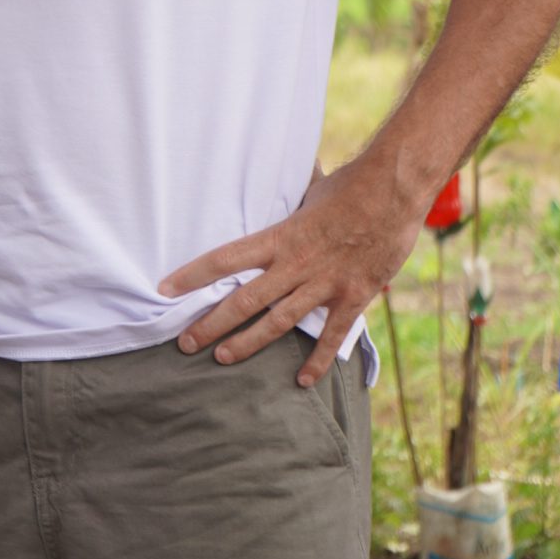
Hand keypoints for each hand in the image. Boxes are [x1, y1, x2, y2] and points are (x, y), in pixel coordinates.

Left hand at [156, 157, 423, 385]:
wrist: (394, 191)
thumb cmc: (350, 184)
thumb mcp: (310, 189)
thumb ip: (291, 200)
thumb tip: (277, 176)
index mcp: (280, 236)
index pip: (225, 258)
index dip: (193, 275)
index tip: (165, 288)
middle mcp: (296, 265)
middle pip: (244, 301)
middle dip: (211, 323)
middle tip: (185, 342)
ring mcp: (324, 284)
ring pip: (278, 323)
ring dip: (247, 343)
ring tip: (221, 358)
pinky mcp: (352, 297)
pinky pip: (331, 335)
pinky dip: (317, 361)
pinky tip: (302, 381)